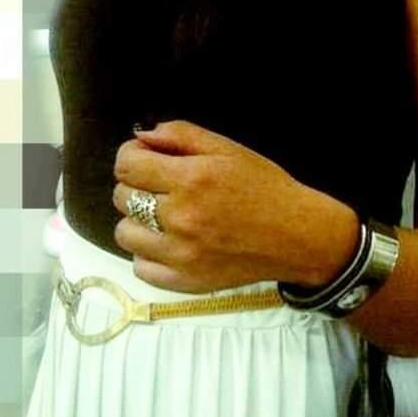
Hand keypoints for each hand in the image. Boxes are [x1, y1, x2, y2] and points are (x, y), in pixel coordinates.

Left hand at [111, 120, 358, 292]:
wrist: (295, 235)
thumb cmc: (263, 186)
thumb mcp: (228, 149)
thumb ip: (181, 135)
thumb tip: (141, 136)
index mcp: (191, 179)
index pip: (127, 165)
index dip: (132, 156)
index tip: (146, 158)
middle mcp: (180, 217)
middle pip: (122, 197)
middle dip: (137, 185)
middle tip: (163, 186)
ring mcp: (179, 254)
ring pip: (124, 234)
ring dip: (139, 221)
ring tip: (166, 216)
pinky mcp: (182, 281)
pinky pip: (139, 266)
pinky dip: (149, 253)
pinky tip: (173, 242)